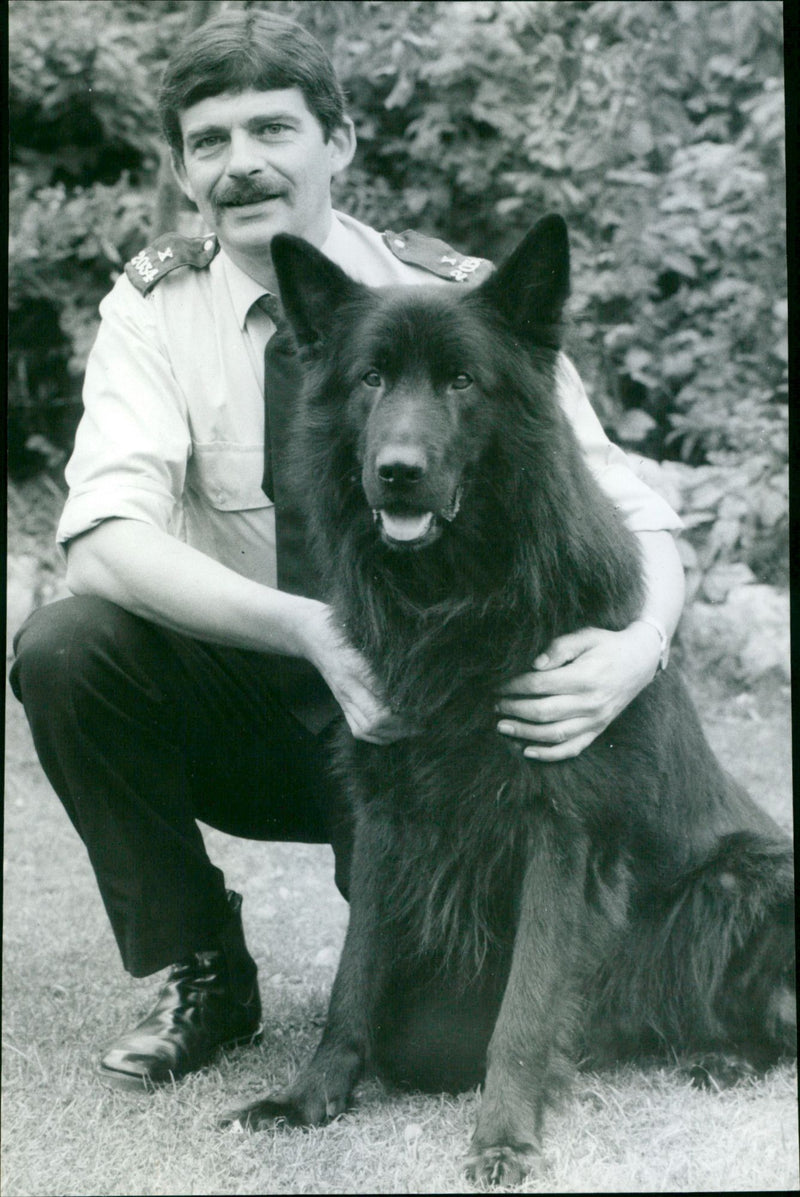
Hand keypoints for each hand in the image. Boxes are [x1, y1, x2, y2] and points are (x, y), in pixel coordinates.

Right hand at [302, 604, 415, 743]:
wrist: (311, 633)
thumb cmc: (344, 627)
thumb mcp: (367, 634)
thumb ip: (388, 653)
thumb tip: (415, 669)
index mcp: (355, 667)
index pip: (381, 697)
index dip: (404, 709)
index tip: (424, 707)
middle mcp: (348, 687)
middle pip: (376, 721)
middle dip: (402, 726)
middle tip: (423, 721)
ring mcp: (342, 698)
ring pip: (366, 729)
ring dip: (391, 734)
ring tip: (411, 728)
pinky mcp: (341, 703)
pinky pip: (358, 729)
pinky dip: (377, 736)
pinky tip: (392, 732)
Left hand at [495, 623, 662, 760]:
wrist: (641, 661)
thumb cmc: (608, 645)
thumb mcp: (586, 636)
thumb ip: (559, 647)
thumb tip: (535, 665)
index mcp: (585, 677)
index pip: (540, 684)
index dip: (514, 686)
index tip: (498, 685)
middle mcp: (591, 702)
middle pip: (543, 712)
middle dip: (513, 710)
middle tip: (495, 705)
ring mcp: (596, 720)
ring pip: (554, 734)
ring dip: (524, 733)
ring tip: (502, 727)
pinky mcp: (598, 730)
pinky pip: (572, 748)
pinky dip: (549, 754)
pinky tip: (527, 751)